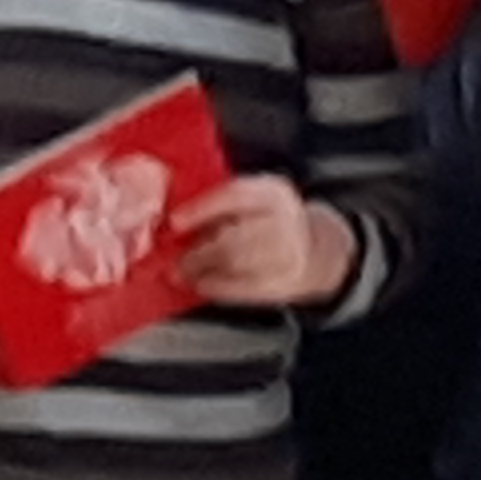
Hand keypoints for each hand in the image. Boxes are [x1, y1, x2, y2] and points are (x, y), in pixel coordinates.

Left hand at [176, 174, 352, 309]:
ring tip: (179, 274)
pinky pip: (248, 287)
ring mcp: (291, 252)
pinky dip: (219, 287)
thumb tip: (168, 219)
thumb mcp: (248, 201)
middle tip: (172, 261)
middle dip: (199, 251)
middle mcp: (286, 219)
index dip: (202, 209)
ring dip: (203, 270)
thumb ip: (215, 205)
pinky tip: (200, 285)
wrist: (312, 246)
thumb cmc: (262, 219)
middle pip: (237, 236)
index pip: (235, 195)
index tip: (174, 222)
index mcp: (271, 192)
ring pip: (240, 263)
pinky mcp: (288, 280)